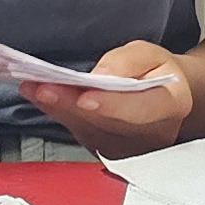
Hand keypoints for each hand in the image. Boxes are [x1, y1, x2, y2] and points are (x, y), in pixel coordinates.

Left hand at [20, 42, 194, 158]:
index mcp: (169, 107)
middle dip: (71, 105)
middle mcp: (149, 135)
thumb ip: (129, 61)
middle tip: (45, 88)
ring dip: (57, 109)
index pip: (141, 110)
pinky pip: (78, 132)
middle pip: (105, 123)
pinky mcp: (105, 151)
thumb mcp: (151, 54)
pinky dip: (57, 113)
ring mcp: (126, 148)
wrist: (161, 95)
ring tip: (34, 88)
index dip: (112, 106)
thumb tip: (101, 75)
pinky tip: (40, 96)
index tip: (86, 97)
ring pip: (86, 131)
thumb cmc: (156, 73)